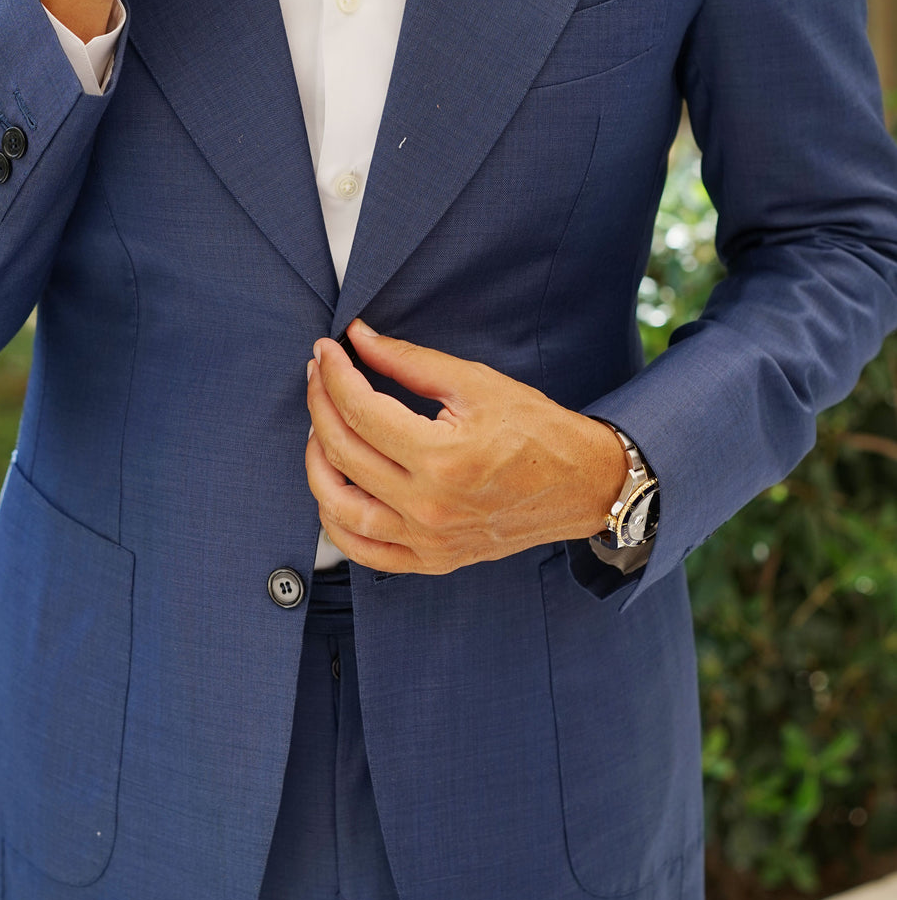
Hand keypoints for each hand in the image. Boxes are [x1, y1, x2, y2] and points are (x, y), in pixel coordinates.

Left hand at [305, 321, 627, 574]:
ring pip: (338, 507)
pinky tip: (333, 487)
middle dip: (320, 404)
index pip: (361, 411)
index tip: (326, 351)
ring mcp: (428, 540)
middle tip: (319, 375)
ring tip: (321, 428)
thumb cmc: (537, 430)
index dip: (334, 375)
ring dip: (316, 462)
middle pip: (343, 453)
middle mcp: (430, 506)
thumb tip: (359, 338)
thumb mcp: (476, 383)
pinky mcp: (432, 560)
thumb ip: (410, 362)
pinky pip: (362, 551)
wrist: (582, 485)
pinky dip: (335, 520)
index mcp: (443, 458)